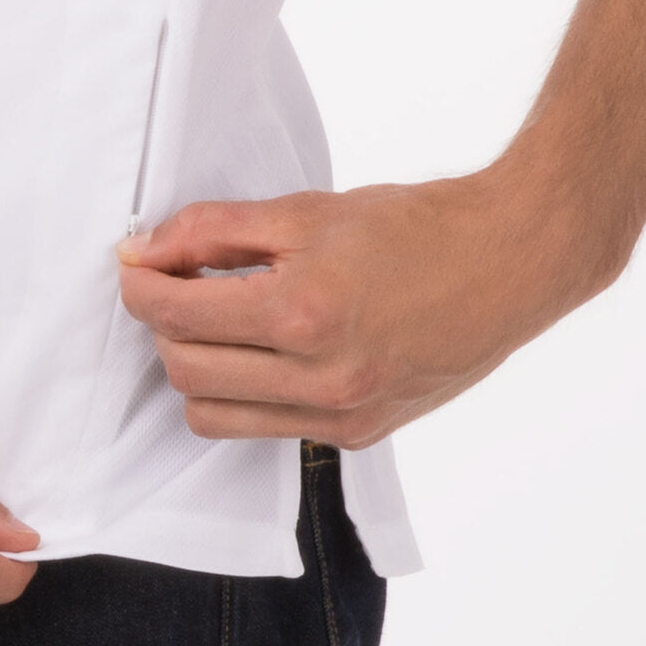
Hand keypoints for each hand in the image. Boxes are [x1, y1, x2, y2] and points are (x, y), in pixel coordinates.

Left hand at [116, 165, 626, 449]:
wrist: (511, 262)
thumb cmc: (419, 226)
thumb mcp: (311, 211)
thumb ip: (217, 231)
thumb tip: (147, 249)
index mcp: (303, 314)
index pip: (178, 316)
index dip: (139, 285)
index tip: (134, 262)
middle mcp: (319, 379)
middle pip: (185, 372)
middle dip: (160, 326)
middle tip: (171, 283)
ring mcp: (340, 416)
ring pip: (214, 417)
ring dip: (195, 368)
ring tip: (215, 320)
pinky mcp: (358, 435)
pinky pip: (266, 428)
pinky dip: (243, 393)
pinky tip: (263, 350)